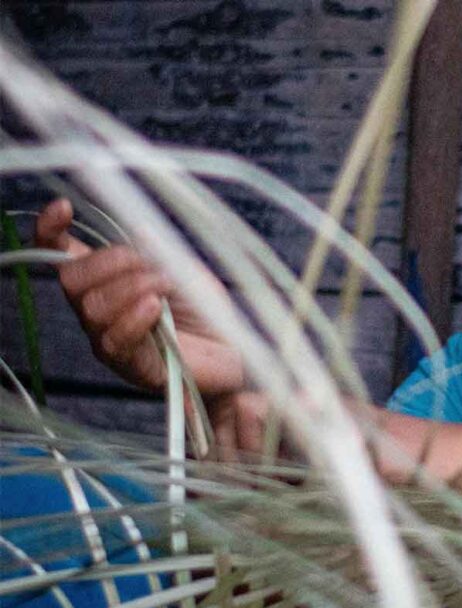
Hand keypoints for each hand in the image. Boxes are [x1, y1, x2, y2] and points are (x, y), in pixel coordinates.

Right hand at [34, 198, 244, 394]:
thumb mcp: (183, 268)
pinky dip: (134, 317)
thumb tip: (136, 229)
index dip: (50, 231)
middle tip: (154, 268)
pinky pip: (114, 341)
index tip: (62, 208)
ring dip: (134, 288)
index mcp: (107, 279)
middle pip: (72, 280)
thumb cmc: (206, 310)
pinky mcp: (130, 366)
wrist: (232, 350)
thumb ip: (156, 251)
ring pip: (93, 308)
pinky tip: (155, 308)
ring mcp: (110, 339)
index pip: (62, 255)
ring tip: (166, 289)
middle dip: (112, 262)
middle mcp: (99, 310)